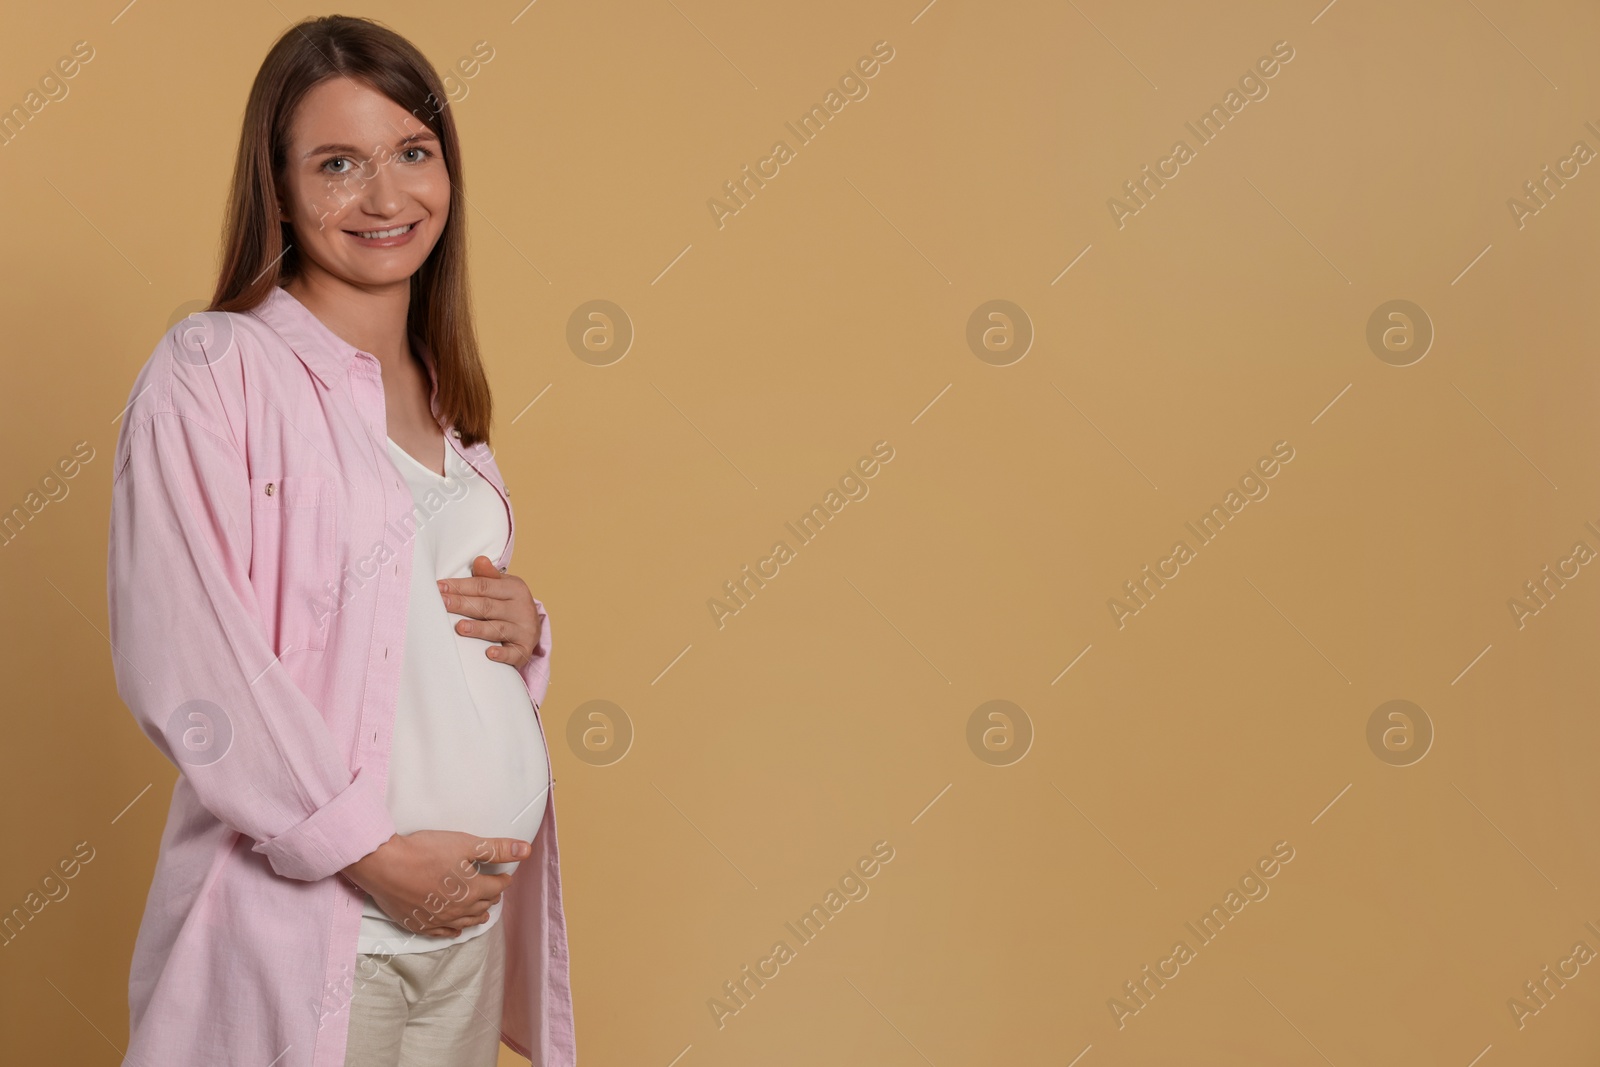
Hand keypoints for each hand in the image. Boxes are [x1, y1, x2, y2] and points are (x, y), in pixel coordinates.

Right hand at [341, 830, 528, 937]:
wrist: (384, 865)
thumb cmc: (424, 851)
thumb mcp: (465, 844)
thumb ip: (497, 849)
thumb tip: (526, 850)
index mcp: (473, 890)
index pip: (497, 886)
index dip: (503, 879)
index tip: (505, 875)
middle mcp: (458, 910)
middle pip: (483, 905)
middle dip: (491, 897)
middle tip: (494, 891)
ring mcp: (438, 920)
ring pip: (465, 922)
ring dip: (477, 916)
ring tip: (483, 914)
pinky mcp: (420, 924)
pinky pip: (442, 933)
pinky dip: (453, 930)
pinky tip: (455, 930)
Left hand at [438, 555, 542, 668]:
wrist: (533, 628)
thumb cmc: (510, 604)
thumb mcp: (503, 587)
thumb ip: (488, 576)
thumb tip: (479, 560)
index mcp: (515, 589)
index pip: (484, 586)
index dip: (461, 586)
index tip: (440, 587)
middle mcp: (521, 609)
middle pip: (487, 606)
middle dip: (463, 604)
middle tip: (442, 603)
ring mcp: (524, 630)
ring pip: (498, 629)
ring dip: (479, 629)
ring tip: (460, 627)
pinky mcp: (524, 649)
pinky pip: (513, 653)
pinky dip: (502, 654)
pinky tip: (490, 654)